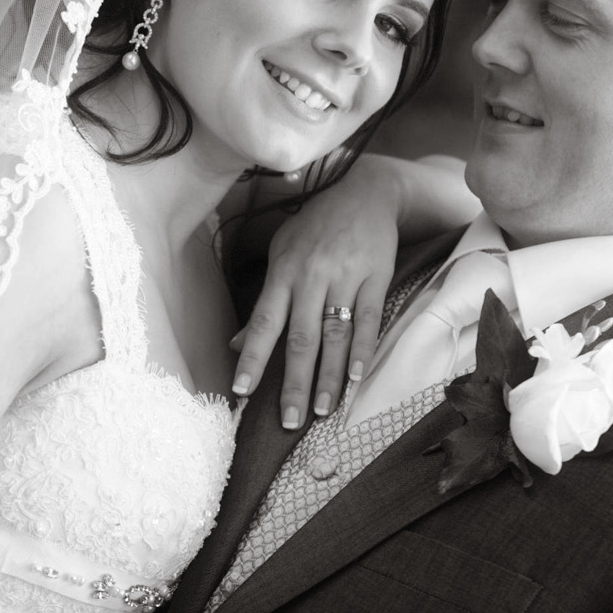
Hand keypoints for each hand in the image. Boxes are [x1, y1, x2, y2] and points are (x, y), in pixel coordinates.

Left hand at [230, 170, 400, 428]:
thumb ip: (264, 301)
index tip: (242, 391)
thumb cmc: (316, 226)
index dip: (252, 357)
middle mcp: (312, 276)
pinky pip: (369, 320)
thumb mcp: (281, 253)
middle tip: (289, 421)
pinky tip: (356, 378)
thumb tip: (236, 344)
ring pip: (334, 335)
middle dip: (293, 382)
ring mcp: (345, 277)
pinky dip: (362, 351)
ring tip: (320, 410)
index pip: (264, 322)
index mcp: (284, 272)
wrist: (365, 192)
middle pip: (300, 338)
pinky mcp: (376, 278)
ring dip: (327, 377)